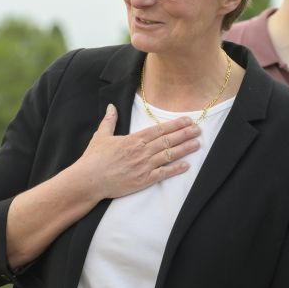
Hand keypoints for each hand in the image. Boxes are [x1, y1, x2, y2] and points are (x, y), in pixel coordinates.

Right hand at [72, 104, 200, 200]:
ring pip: (169, 155)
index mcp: (133, 139)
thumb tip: (111, 106)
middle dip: (185, 134)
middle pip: (167, 140)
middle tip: (198, 129)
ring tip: (197, 144)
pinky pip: (163, 173)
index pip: (159, 129)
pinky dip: (175, 169)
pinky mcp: (143, 180)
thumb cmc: (94, 159)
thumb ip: (109, 121)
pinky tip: (186, 165)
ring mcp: (144, 166)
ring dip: (184, 149)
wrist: (90, 180)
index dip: (175, 124)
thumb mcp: (101, 136)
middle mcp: (141, 151)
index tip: (187, 120)